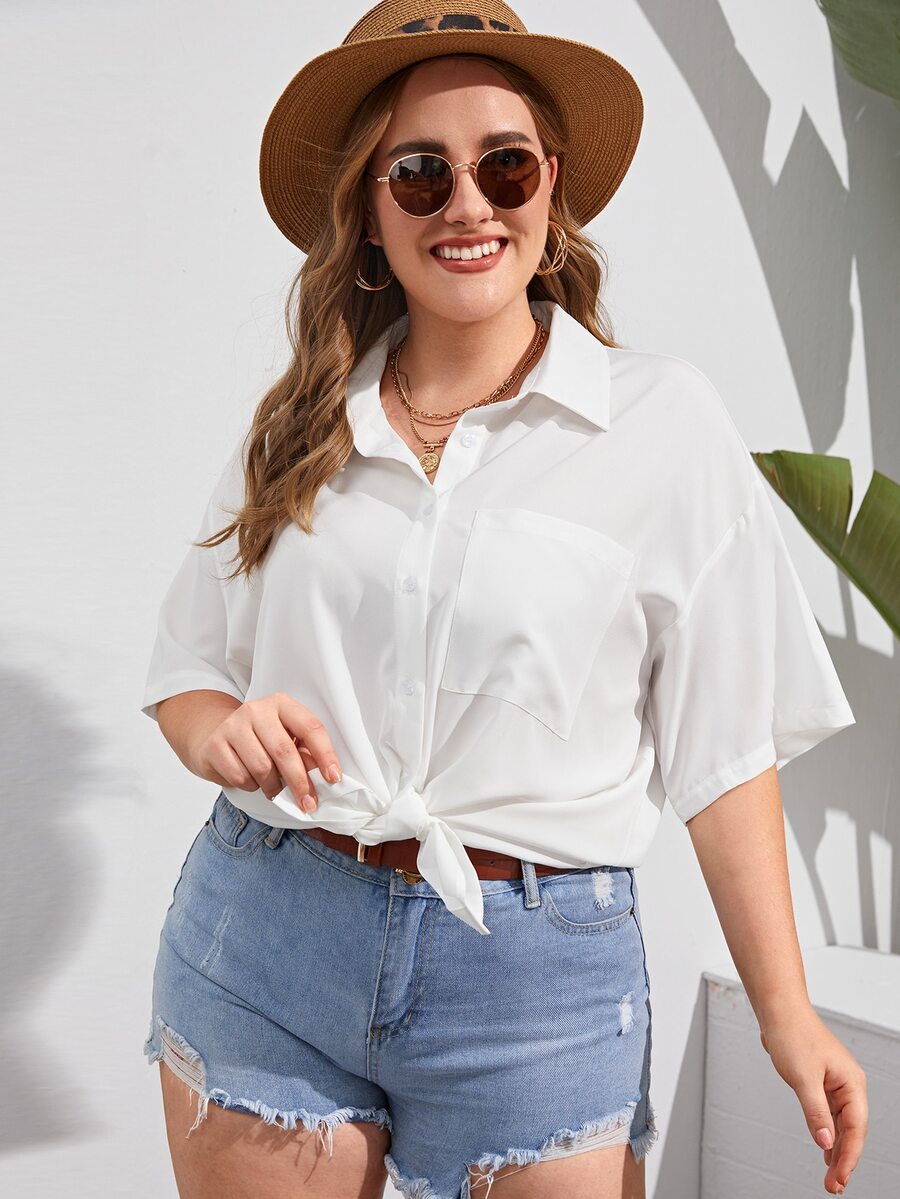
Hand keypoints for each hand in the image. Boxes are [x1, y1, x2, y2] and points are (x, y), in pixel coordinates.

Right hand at [193, 692, 342, 811]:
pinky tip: (251, 780)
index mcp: (282, 704)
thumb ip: (304, 753)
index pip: (310, 727)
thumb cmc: (260, 739)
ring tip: (276, 791)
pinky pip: (240, 776)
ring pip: (262, 768)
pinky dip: (251, 786)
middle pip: (284, 751)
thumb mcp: (285, 737)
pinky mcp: (216, 745)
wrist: (215, 735)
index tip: (334, 779)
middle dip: (300, 782)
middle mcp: (257, 710)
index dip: (325, 755)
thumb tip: (322, 777)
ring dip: (273, 787)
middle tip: (308, 803)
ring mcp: (233, 726)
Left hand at [759, 1006, 867, 1193]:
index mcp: (852, 1083)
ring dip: (836, 1150)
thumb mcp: (803, 1078)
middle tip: (833, 1187)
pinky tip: (826, 1151)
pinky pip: (829, 1115)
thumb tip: (826, 1144)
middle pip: (851, 1130)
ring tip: (831, 1177)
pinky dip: (828, 1134)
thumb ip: (816, 1112)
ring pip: (841, 1125)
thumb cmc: (793, 1035)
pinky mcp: (821, 1083)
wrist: (779, 1010)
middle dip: (844, 1159)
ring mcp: (835, 1084)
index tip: (839, 1179)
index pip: (856, 1129)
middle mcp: (848, 1085)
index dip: (849, 1157)